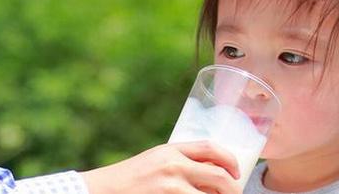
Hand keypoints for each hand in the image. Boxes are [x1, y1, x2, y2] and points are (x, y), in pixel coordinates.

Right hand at [79, 141, 240, 193]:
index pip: (210, 148)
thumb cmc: (127, 180)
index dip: (230, 160)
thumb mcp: (153, 162)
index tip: (237, 172)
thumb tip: (209, 174)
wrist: (101, 191)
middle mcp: (173, 166)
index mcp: (170, 150)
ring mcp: (171, 187)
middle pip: (219, 176)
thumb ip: (177, 163)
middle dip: (234, 189)